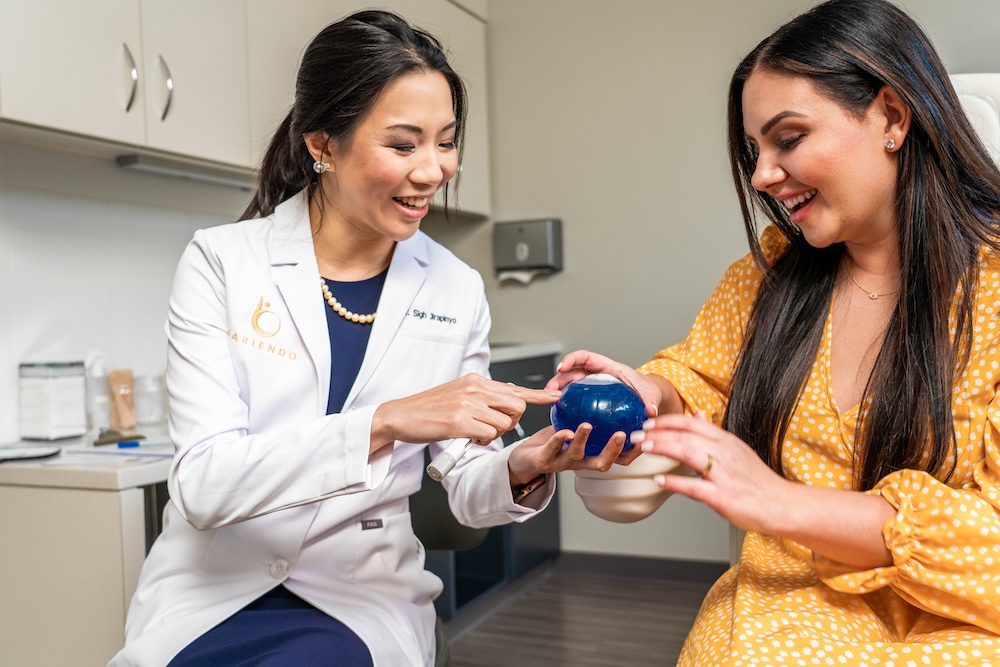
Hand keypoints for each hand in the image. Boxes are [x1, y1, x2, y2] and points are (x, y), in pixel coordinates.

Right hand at [371, 373, 559, 451]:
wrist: (401, 416)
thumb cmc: (429, 409)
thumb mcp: (458, 394)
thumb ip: (481, 397)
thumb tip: (505, 403)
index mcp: (475, 380)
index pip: (513, 388)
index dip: (538, 394)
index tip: (555, 396)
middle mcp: (473, 388)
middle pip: (516, 406)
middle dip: (512, 421)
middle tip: (494, 427)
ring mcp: (467, 404)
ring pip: (504, 424)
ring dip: (494, 434)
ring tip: (474, 432)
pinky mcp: (459, 422)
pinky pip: (488, 435)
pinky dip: (482, 440)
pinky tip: (468, 437)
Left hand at [507, 423, 643, 485]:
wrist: (525, 457)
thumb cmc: (554, 440)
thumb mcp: (577, 425)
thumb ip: (596, 416)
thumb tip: (616, 395)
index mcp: (592, 455)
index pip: (618, 458)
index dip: (633, 451)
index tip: (645, 437)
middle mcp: (581, 463)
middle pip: (603, 463)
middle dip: (614, 450)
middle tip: (624, 435)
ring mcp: (563, 463)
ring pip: (577, 456)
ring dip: (583, 440)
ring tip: (587, 426)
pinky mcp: (544, 461)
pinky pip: (552, 449)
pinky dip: (559, 439)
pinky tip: (564, 430)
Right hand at [546, 349, 661, 418]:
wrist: (646, 397)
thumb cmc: (646, 390)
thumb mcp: (649, 394)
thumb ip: (649, 401)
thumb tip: (651, 410)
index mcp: (607, 367)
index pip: (586, 357)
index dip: (572, 359)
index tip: (562, 367)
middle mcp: (596, 374)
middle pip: (573, 371)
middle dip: (559, 377)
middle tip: (550, 389)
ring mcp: (591, 386)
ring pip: (570, 384)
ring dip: (558, 390)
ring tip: (550, 402)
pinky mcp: (590, 398)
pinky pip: (576, 398)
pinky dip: (567, 404)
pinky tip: (561, 416)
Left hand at [630, 411, 794, 534]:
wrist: (782, 505)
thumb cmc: (757, 481)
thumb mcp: (737, 450)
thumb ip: (714, 434)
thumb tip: (697, 415)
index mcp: (725, 441)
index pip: (691, 422)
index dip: (666, 421)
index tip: (648, 423)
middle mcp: (724, 453)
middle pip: (685, 435)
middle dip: (657, 433)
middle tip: (636, 435)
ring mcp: (724, 474)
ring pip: (688, 452)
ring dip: (663, 448)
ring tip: (644, 448)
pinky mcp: (724, 496)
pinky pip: (695, 486)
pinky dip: (675, 482)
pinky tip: (660, 480)